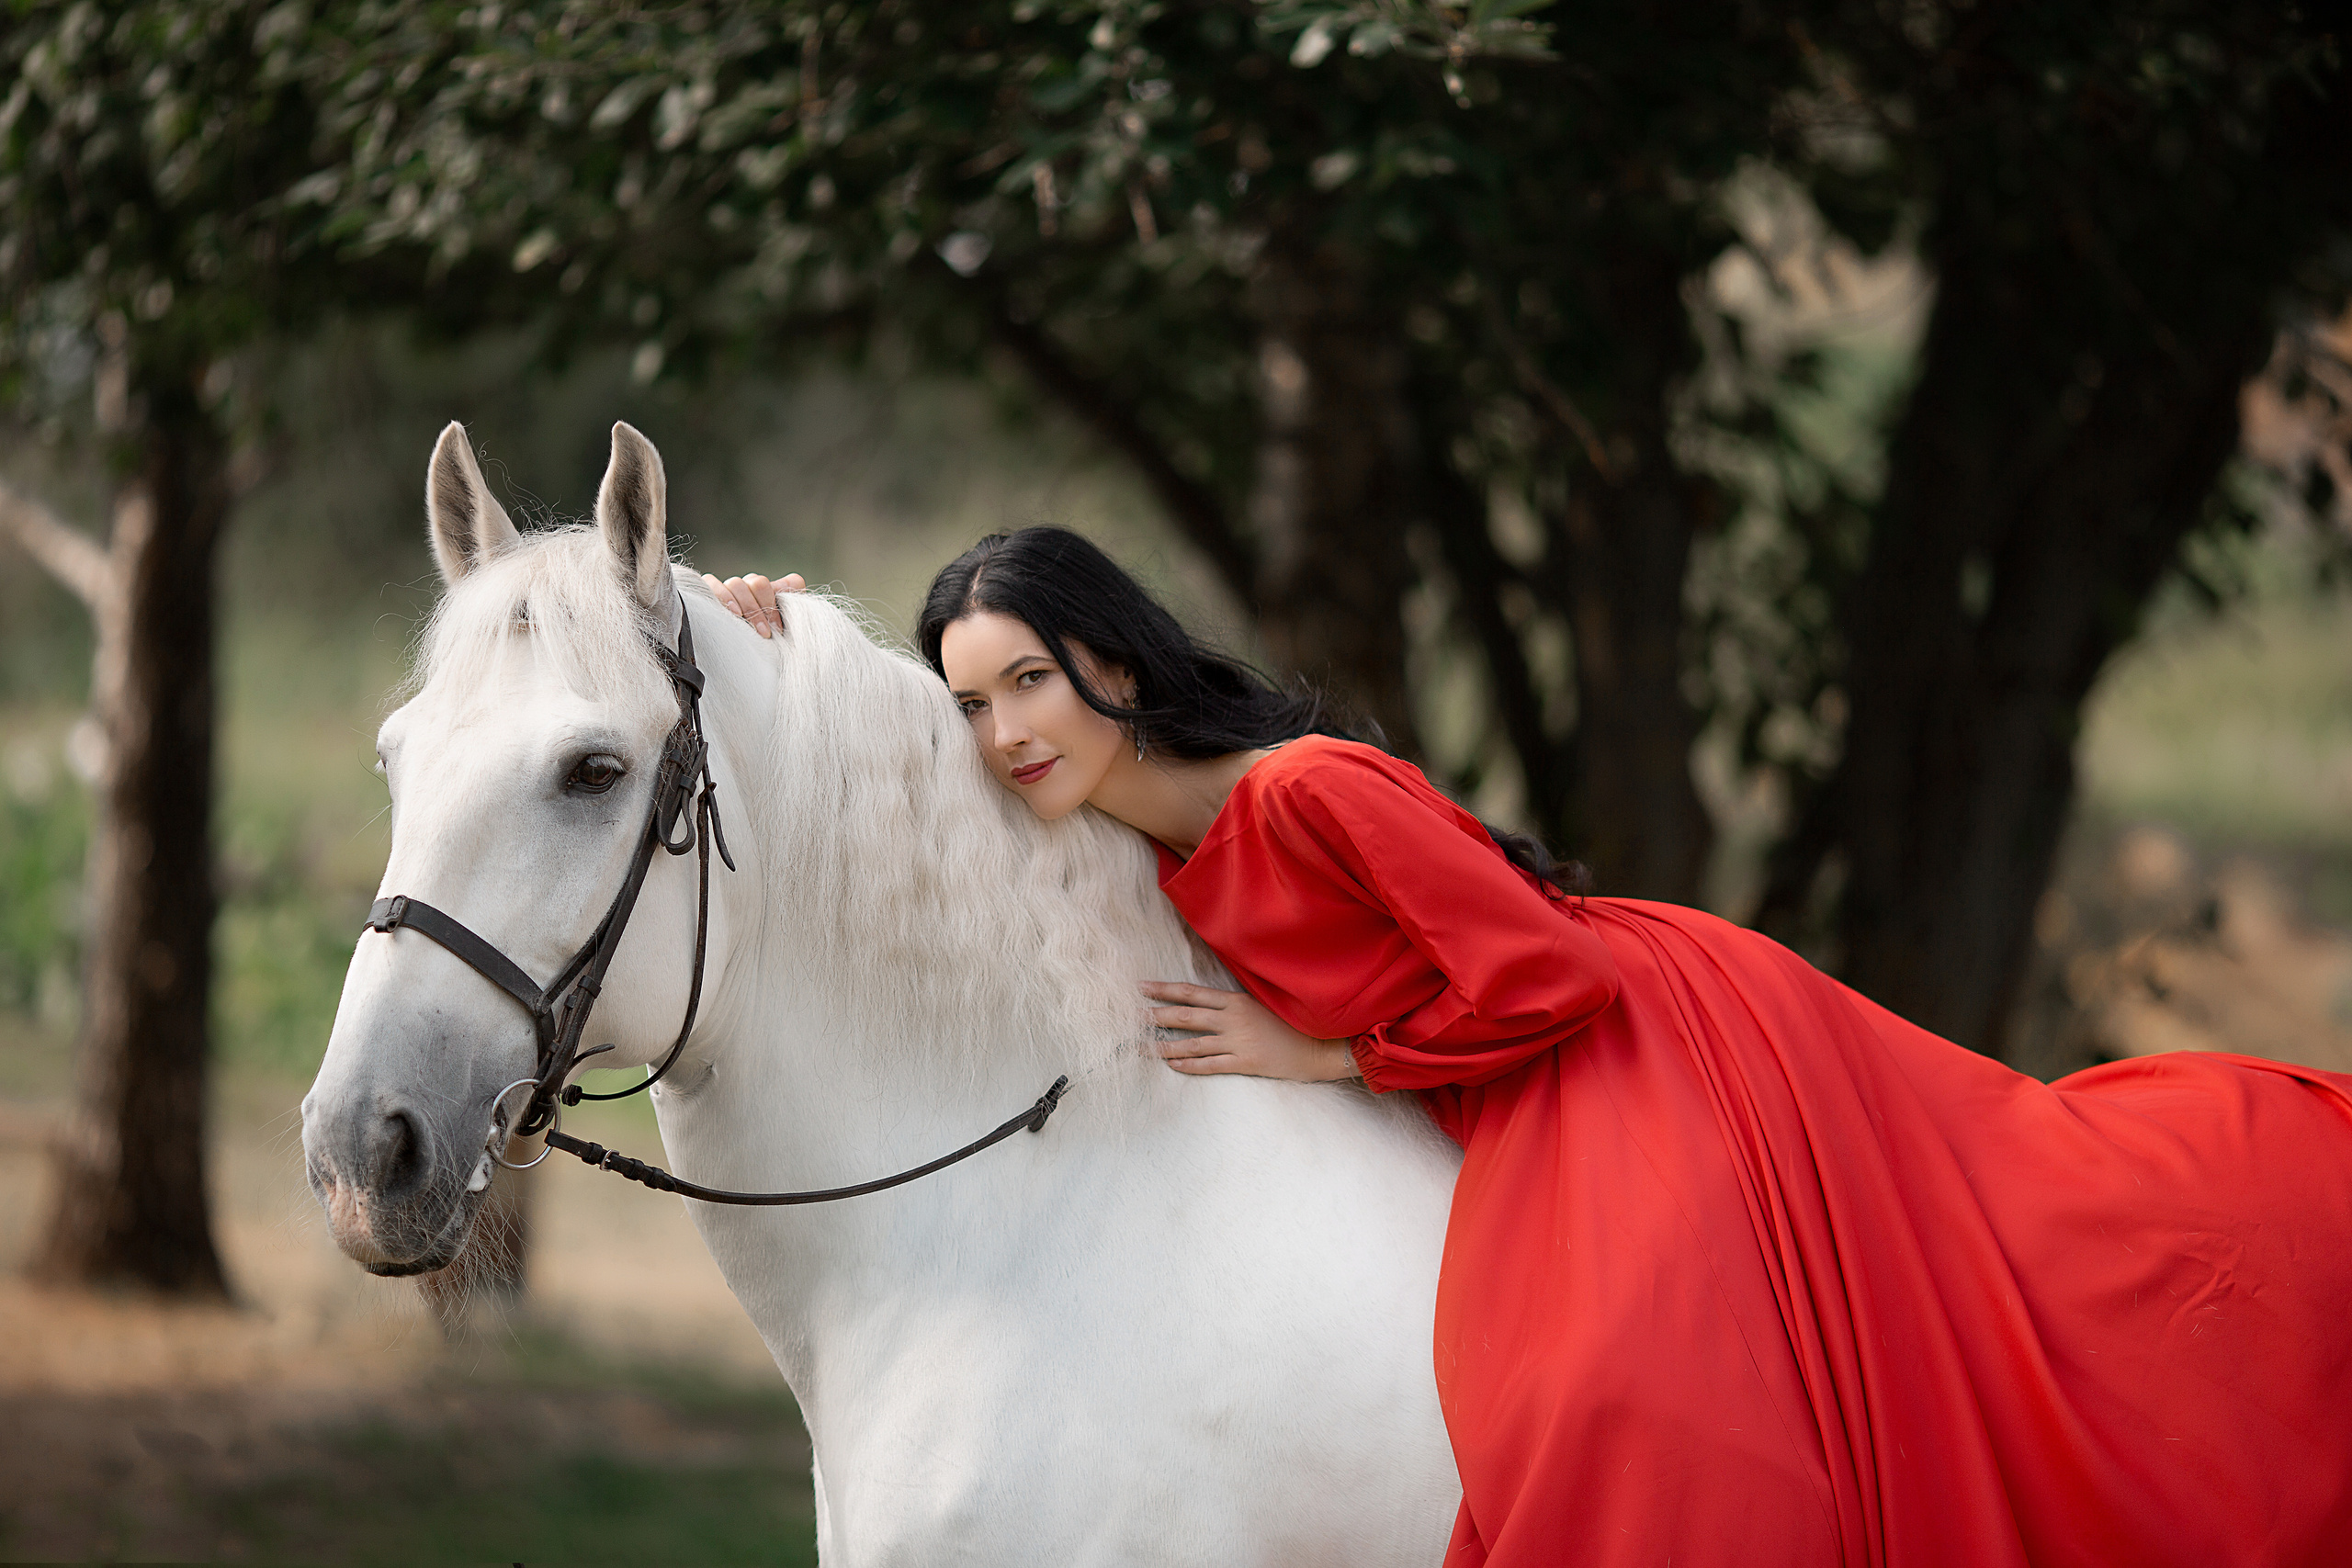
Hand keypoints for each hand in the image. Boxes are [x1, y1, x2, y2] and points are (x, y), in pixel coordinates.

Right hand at [700, 571, 804, 637]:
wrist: (737, 664)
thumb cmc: (765, 645)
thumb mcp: (783, 628)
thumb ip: (791, 605)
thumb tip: (795, 581)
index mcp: (766, 591)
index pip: (776, 585)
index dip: (776, 603)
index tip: (778, 629)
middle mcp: (748, 587)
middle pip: (758, 583)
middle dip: (763, 609)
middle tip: (765, 633)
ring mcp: (728, 589)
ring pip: (737, 583)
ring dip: (746, 606)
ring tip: (748, 626)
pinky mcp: (707, 593)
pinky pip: (709, 582)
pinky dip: (721, 595)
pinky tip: (732, 612)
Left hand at [1143, 981, 1360, 1081]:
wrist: (1322, 1044)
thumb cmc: (1293, 1023)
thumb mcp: (1263, 1004)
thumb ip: (1236, 1004)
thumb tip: (1209, 1003)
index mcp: (1236, 1000)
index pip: (1191, 992)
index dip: (1164, 989)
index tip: (1141, 987)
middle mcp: (1233, 1018)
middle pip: (1186, 1016)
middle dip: (1156, 1016)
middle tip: (1132, 1016)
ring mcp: (1239, 1041)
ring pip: (1192, 1043)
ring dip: (1164, 1045)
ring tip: (1142, 1046)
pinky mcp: (1246, 1062)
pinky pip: (1210, 1065)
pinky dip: (1189, 1065)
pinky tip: (1172, 1065)